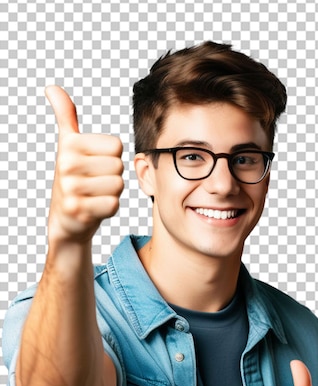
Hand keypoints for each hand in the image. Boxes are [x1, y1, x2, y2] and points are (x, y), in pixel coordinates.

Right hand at [45, 86, 123, 243]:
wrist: (66, 219)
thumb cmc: (74, 179)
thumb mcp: (68, 146)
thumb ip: (66, 117)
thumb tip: (52, 88)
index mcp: (70, 145)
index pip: (117, 145)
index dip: (112, 157)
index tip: (95, 164)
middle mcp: (66, 164)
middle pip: (119, 166)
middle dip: (112, 176)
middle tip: (96, 182)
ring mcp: (71, 189)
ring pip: (118, 185)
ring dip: (111, 193)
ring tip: (94, 194)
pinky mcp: (79, 210)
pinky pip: (114, 205)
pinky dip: (109, 208)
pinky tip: (95, 208)